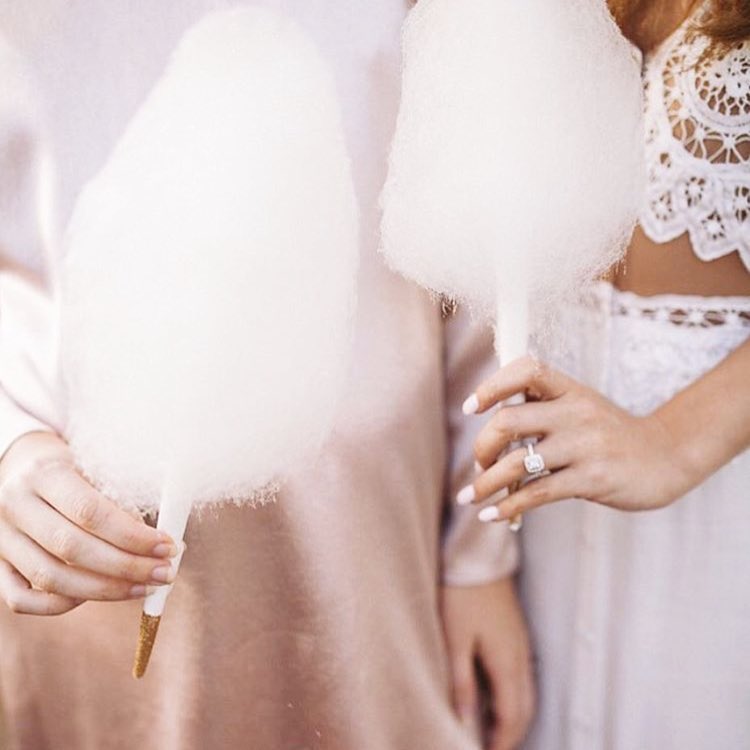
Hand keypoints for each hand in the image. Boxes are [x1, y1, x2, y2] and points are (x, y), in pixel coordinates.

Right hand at [0, 432, 176, 614]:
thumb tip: (160, 544)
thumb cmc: (73, 469)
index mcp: (44, 473)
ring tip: (144, 588)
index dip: (132, 535)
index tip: (167, 546)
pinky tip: (97, 595)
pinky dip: (62, 604)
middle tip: (164, 573)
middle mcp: (15, 506)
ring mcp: (1, 539)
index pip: (90, 512)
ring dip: (104, 590)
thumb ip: (122, 502)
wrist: (18, 466)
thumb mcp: (95, 469)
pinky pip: (22, 599)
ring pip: (49, 578)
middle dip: (126, 566)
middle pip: (72, 548)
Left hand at [441, 578, 534, 749]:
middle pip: (523, 709)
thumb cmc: (462, 595)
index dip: (500, 742)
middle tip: (493, 748)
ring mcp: (521, 644)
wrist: (477, 557)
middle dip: (511, 735)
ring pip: (526, 693)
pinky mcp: (516, 633)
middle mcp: (520, 657)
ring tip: (494, 731)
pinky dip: (514, 696)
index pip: (510, 717)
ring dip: (514, 716)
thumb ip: (460, 682)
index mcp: (506, 663)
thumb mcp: (455, 639)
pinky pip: (523, 676)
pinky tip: (497, 695)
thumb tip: (464, 721)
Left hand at [458, 356, 694, 520]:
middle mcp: (575, 412)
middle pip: (508, 421)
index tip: (470, 407)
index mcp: (569, 390)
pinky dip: (508, 506)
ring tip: (469, 497)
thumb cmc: (609, 434)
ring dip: (485, 483)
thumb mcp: (581, 407)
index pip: (526, 370)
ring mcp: (584, 446)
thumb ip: (542, 408)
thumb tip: (488, 423)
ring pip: (517, 463)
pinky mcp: (592, 478)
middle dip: (482, 446)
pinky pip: (538, 493)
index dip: (492, 386)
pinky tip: (491, 515)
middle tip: (479, 463)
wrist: (665, 456)